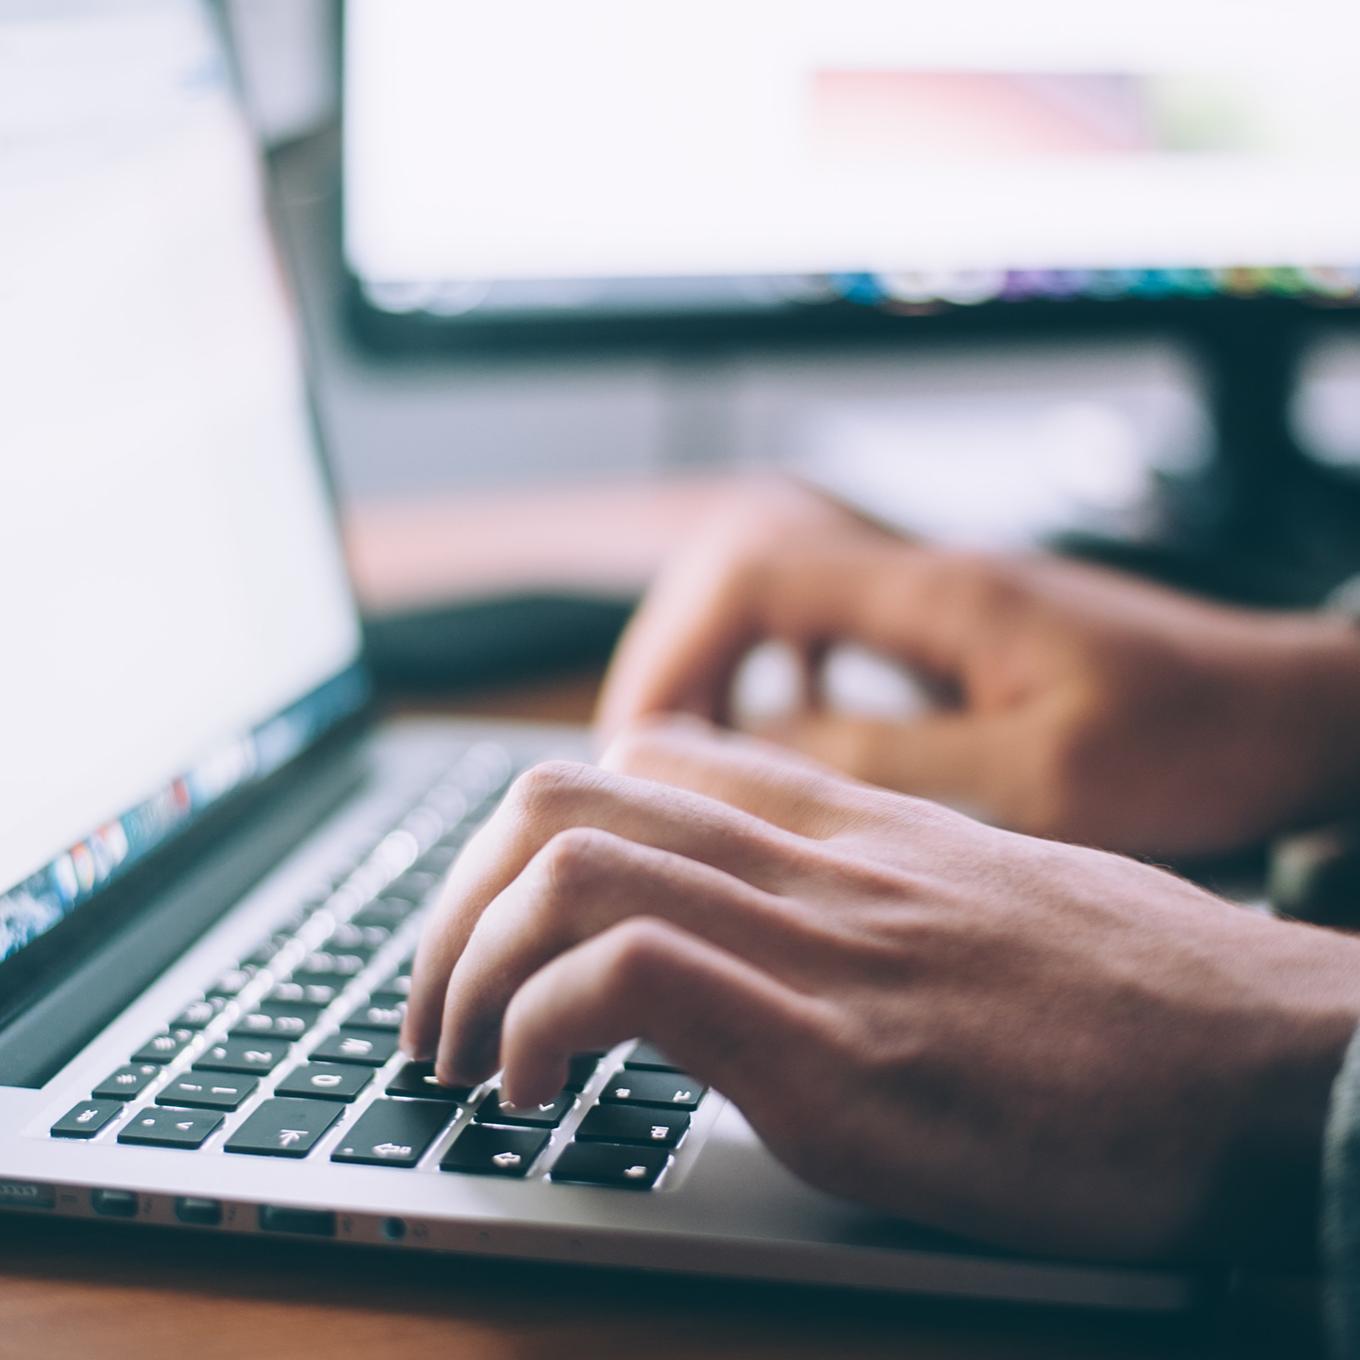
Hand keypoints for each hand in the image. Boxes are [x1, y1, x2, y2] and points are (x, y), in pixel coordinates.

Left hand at [403, 719, 1359, 1260]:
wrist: (1279, 1062)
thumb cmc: (1148, 999)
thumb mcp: (994, 897)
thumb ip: (878, 883)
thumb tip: (787, 909)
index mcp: (852, 829)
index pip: (645, 759)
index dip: (536, 829)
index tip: (505, 917)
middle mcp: (818, 864)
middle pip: (566, 797)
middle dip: (457, 899)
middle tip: (436, 999)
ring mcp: (821, 948)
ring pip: (570, 867)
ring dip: (466, 964)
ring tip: (456, 1056)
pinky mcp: (836, 1056)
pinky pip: (628, 979)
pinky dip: (538, 1027)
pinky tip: (534, 1096)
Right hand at [597, 477, 1359, 856]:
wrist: (1296, 714)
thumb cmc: (1199, 740)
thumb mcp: (1041, 778)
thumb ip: (893, 759)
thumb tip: (763, 753)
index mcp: (942, 594)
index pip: (755, 571)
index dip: (676, 648)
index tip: (642, 737)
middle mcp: (930, 579)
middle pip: (748, 568)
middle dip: (679, 652)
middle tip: (646, 751)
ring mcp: (944, 602)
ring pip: (783, 598)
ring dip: (723, 664)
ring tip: (693, 749)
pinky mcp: (960, 636)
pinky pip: (833, 633)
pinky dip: (781, 677)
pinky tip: (783, 736)